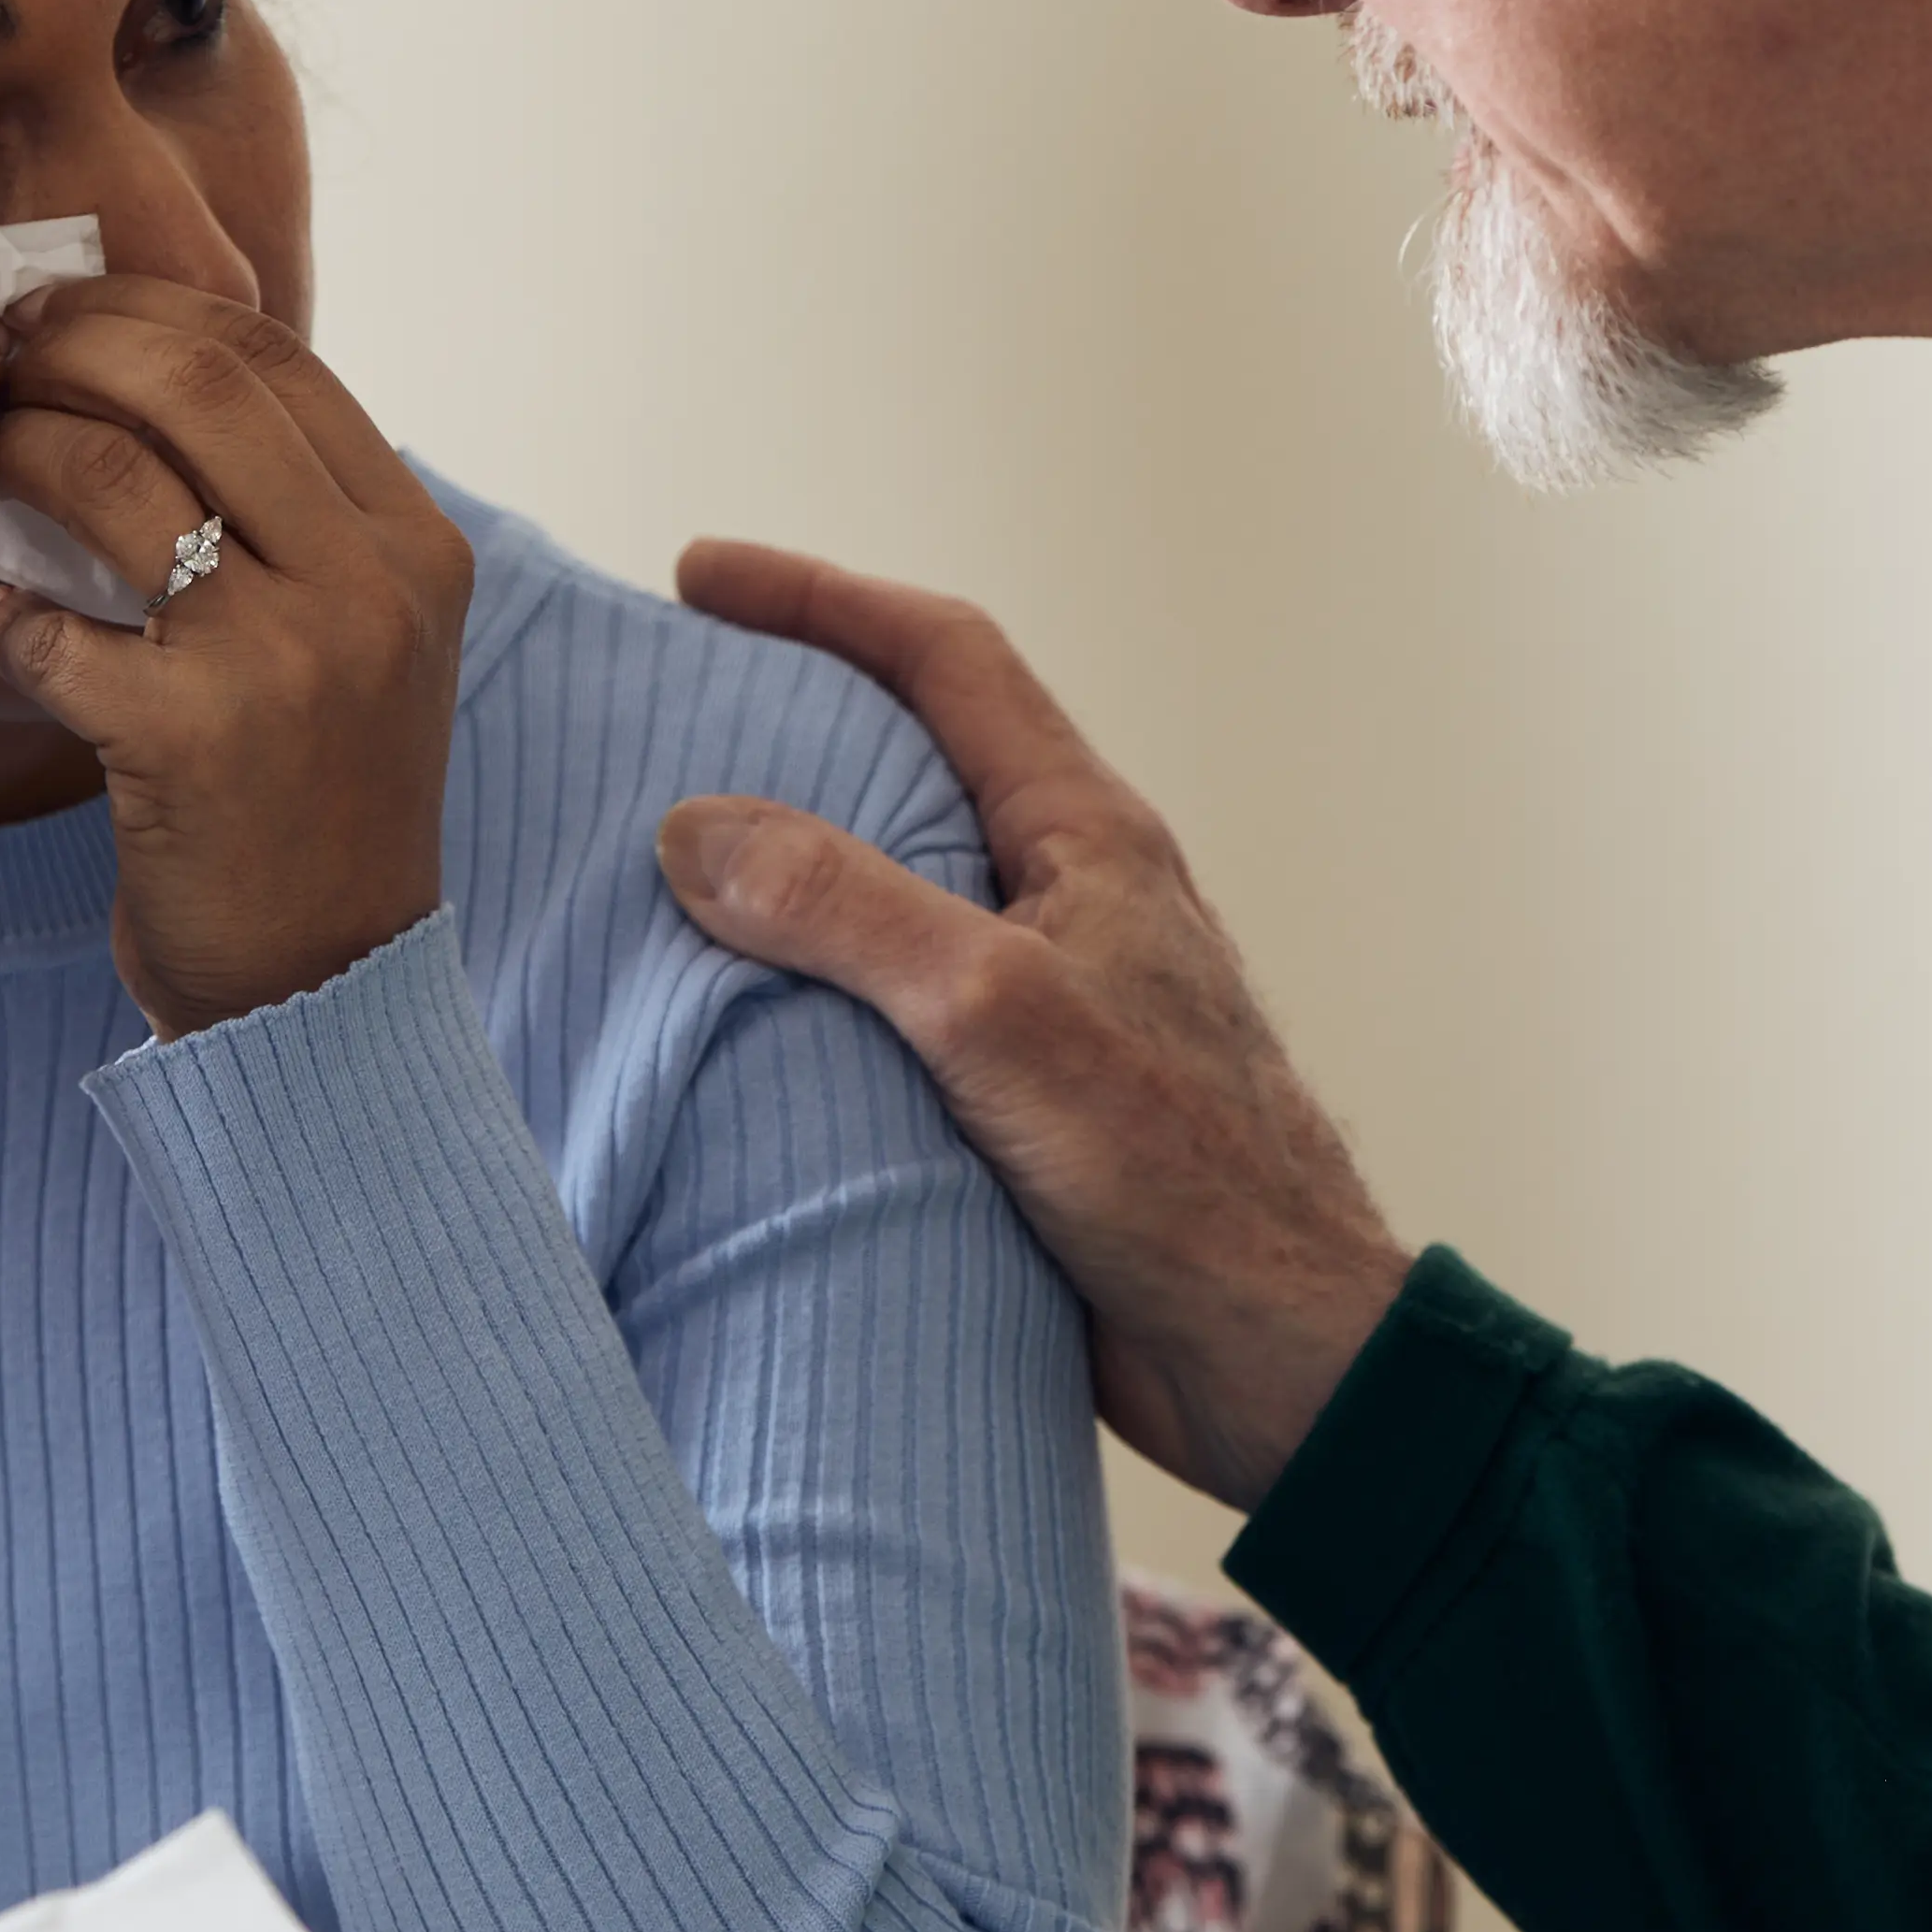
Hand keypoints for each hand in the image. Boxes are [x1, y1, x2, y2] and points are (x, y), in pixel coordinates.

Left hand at [0, 277, 469, 1037]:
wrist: (320, 987)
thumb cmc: (307, 804)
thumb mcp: (353, 639)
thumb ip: (287, 518)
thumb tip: (140, 375)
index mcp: (414, 544)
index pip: (272, 358)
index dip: (149, 311)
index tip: (60, 312)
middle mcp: (371, 584)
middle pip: (194, 382)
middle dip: (68, 349)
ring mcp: (288, 658)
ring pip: (112, 479)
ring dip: (14, 454)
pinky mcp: (192, 739)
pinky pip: (53, 624)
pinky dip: (7, 614)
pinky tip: (2, 628)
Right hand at [652, 544, 1404, 1507]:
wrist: (1273, 1354)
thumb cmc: (1180, 1174)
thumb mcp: (993, 1015)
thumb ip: (847, 911)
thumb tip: (700, 828)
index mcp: (1088, 837)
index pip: (948, 663)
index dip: (822, 603)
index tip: (702, 578)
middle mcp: (1067, 899)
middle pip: (915, 762)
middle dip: (792, 719)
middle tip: (664, 710)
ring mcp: (1043, 1001)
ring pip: (897, 893)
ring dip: (789, 866)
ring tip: (657, 866)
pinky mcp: (1017, 1106)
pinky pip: (890, 1014)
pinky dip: (806, 995)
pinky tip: (722, 1027)